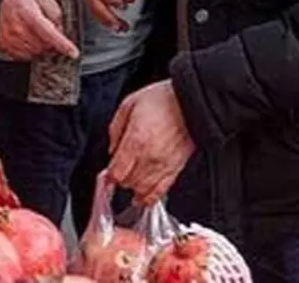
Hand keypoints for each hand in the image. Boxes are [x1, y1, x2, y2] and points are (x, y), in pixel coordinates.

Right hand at [0, 0, 78, 60]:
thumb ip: (54, 13)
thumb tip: (61, 32)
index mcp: (26, 10)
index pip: (47, 31)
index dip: (61, 43)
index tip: (74, 52)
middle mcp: (15, 25)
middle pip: (42, 45)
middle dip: (52, 41)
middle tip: (49, 29)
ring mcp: (8, 36)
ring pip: (35, 52)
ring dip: (42, 46)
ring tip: (38, 31)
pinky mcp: (5, 44)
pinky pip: (24, 56)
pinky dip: (31, 50)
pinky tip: (30, 37)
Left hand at [107, 80, 195, 204]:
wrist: (191, 102)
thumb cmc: (163, 100)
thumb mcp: (129, 104)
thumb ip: (115, 128)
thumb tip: (111, 147)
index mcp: (136, 140)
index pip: (116, 171)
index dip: (109, 175)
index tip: (107, 173)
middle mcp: (149, 157)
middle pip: (128, 182)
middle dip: (121, 178)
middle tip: (120, 171)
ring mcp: (164, 165)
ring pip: (143, 190)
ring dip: (133, 188)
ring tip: (130, 182)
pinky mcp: (176, 169)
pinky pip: (161, 191)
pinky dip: (150, 197)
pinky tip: (143, 198)